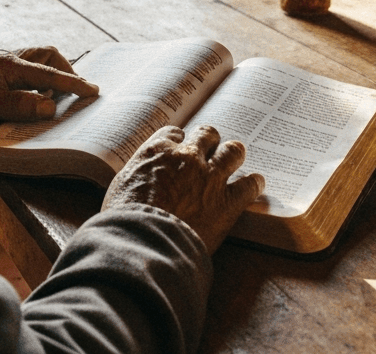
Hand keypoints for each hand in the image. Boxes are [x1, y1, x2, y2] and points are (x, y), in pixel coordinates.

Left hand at [0, 47, 97, 129]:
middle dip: (66, 70)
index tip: (92, 92)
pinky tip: (39, 93)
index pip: (48, 73)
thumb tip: (50, 106)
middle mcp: (9, 58)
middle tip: (77, 91)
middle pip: (48, 55)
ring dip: (54, 72)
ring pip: (38, 58)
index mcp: (8, 65)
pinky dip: (41, 76)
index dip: (72, 83)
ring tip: (61, 93)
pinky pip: (29, 67)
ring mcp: (3, 61)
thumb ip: (19, 105)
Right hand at [102, 125, 264, 252]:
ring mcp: (210, 177)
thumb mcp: (120, 188)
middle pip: (207, 135)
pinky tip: (255, 184)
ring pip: (233, 151)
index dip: (179, 140)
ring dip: (234, 154)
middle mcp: (187, 157)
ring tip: (235, 158)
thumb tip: (139, 182)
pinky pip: (250, 184)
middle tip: (210, 150)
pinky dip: (254, 183)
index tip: (180, 147)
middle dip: (210, 141)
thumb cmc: (124, 219)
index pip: (174, 133)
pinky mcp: (227, 201)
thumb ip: (137, 177)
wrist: (142, 242)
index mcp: (158, 151)